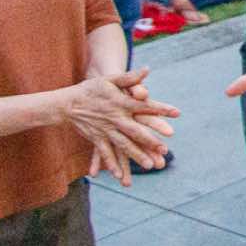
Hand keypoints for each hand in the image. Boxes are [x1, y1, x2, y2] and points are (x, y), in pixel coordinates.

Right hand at [64, 69, 178, 186]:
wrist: (68, 103)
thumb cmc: (92, 89)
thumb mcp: (110, 79)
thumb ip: (130, 77)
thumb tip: (148, 69)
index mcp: (121, 102)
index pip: (145, 105)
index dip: (161, 109)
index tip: (177, 113)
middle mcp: (115, 118)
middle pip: (136, 131)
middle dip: (150, 141)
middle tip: (165, 150)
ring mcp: (105, 130)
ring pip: (123, 145)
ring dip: (136, 156)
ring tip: (150, 166)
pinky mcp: (97, 139)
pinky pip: (105, 153)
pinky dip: (112, 164)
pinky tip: (119, 175)